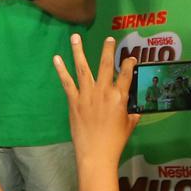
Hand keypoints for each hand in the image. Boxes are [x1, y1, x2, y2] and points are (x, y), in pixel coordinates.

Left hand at [53, 35, 138, 166]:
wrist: (96, 153)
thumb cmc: (115, 141)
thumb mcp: (129, 125)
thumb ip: (131, 113)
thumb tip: (134, 109)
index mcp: (120, 97)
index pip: (127, 75)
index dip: (129, 65)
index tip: (130, 58)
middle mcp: (104, 92)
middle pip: (106, 65)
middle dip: (108, 50)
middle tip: (109, 39)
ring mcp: (87, 95)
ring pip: (83, 68)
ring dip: (78, 51)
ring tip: (75, 37)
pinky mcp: (74, 101)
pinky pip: (66, 82)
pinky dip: (61, 69)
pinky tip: (56, 58)